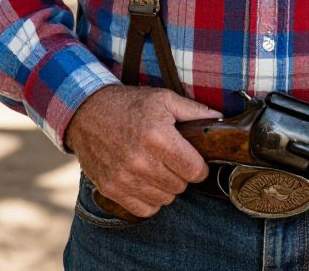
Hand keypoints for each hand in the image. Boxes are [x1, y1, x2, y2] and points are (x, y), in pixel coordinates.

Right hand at [64, 85, 221, 218]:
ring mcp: (124, 178)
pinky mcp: (111, 189)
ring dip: (165, 187)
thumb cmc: (129, 104)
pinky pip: (144, 209)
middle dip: (181, 174)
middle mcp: (141, 161)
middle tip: (171, 159)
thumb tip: (221, 119)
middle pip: (180, 186)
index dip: (199, 166)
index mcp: (158, 137)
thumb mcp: (163, 99)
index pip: (195, 171)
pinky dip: (149, 199)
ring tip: (157, 167)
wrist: (87, 112)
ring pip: (164, 200)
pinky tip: (145, 180)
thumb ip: (194, 111)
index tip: (193, 159)